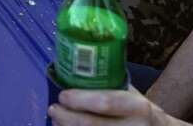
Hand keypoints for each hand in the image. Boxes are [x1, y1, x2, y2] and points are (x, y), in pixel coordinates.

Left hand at [49, 88, 171, 125]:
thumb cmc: (139, 111)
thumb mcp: (132, 95)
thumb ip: (109, 86)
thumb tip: (72, 71)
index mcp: (138, 107)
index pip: (105, 103)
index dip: (80, 100)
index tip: (63, 96)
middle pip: (92, 125)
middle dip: (67, 117)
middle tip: (53, 108)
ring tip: (57, 120)